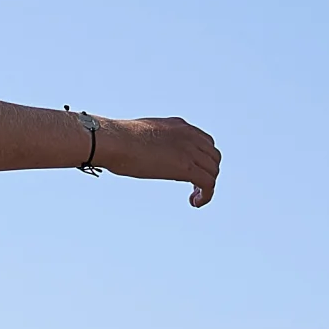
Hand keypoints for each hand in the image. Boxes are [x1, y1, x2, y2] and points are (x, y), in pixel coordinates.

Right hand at [97, 114, 221, 205]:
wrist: (114, 141)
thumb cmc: (118, 140)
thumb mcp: (143, 135)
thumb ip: (153, 142)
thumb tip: (146, 153)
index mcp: (179, 125)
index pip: (205, 142)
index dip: (202, 159)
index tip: (192, 171)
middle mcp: (189, 135)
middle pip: (213, 156)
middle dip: (207, 171)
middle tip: (194, 186)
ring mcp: (189, 150)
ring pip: (213, 170)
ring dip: (207, 185)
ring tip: (194, 196)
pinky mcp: (186, 167)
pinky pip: (208, 183)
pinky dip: (206, 195)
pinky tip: (195, 203)